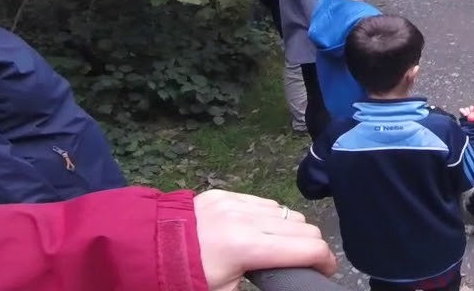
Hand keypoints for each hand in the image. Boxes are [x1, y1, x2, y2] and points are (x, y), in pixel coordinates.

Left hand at [195, 189, 337, 290]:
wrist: (145, 250)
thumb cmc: (186, 280)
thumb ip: (261, 281)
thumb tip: (283, 278)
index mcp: (248, 247)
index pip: (308, 248)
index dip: (326, 262)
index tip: (328, 273)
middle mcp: (247, 219)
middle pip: (304, 227)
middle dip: (313, 248)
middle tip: (308, 265)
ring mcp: (236, 202)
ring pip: (286, 212)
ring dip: (291, 231)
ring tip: (280, 249)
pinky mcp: (225, 194)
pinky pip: (264, 202)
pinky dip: (270, 218)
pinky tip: (259, 232)